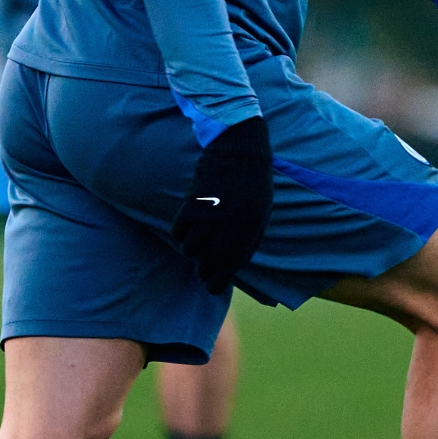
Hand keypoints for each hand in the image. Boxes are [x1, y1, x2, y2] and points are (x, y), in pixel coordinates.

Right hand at [167, 116, 274, 294]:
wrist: (241, 153)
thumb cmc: (253, 186)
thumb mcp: (259, 217)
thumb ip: (247, 241)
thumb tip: (231, 267)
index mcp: (248, 233)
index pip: (228, 270)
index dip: (216, 283)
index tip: (209, 285)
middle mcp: (229, 228)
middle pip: (205, 264)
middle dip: (201, 269)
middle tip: (200, 265)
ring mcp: (210, 216)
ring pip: (189, 249)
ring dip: (191, 247)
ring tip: (197, 236)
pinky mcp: (193, 204)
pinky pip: (178, 230)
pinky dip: (180, 231)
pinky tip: (188, 223)